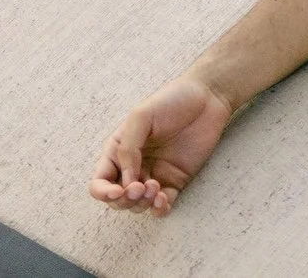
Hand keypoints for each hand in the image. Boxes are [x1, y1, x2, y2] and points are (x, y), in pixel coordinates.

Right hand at [89, 75, 234, 215]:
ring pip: (138, 205)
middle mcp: (133, 166)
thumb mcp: (141, 117)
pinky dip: (159, 210)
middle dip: (124, 200)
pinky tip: (163, 203)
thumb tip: (126, 179)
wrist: (208, 97)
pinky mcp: (175, 181)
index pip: (100, 181)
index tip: (117, 191)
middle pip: (117, 199)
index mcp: (118, 151)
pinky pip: (162, 204)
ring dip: (142, 204)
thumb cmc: (171, 101)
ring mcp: (154, 175)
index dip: (102, 192)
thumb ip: (128, 148)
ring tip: (155, 188)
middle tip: (140, 188)